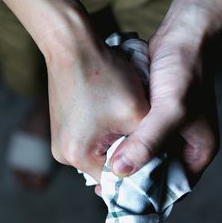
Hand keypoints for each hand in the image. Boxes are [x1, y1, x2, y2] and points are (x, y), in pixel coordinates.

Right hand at [46, 36, 150, 183]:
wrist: (71, 42)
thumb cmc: (104, 74)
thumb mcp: (137, 114)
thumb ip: (149, 144)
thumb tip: (161, 166)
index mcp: (78, 156)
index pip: (117, 180)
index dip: (139, 173)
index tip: (158, 163)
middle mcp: (63, 155)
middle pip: (107, 169)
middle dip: (129, 156)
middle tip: (151, 143)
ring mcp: (60, 142)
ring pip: (100, 154)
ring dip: (119, 144)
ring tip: (133, 126)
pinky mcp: (62, 129)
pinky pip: (90, 141)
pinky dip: (107, 134)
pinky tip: (118, 117)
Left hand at [110, 31, 218, 184]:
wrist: (184, 33)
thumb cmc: (184, 72)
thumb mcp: (168, 111)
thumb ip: (146, 143)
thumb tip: (119, 171)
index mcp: (199, 154)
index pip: (171, 189)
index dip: (146, 198)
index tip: (118, 201)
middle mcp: (186, 148)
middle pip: (156, 176)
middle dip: (132, 181)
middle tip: (103, 188)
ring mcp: (171, 133)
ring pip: (145, 158)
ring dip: (125, 163)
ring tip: (98, 172)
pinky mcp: (156, 119)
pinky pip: (137, 140)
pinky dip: (123, 145)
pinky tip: (101, 149)